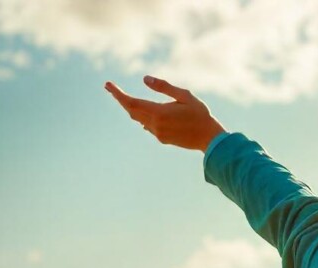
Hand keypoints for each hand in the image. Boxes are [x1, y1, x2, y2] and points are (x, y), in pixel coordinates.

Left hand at [105, 76, 226, 151]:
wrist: (209, 139)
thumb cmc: (200, 114)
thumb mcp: (184, 95)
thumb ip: (164, 87)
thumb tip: (145, 79)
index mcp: (159, 112)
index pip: (131, 102)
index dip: (117, 94)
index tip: (108, 85)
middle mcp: (155, 124)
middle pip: (131, 111)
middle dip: (121, 99)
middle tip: (111, 88)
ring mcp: (158, 133)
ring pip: (138, 119)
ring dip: (132, 108)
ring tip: (124, 98)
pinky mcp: (162, 139)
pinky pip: (148, 126)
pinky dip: (143, 117)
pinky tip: (145, 113)